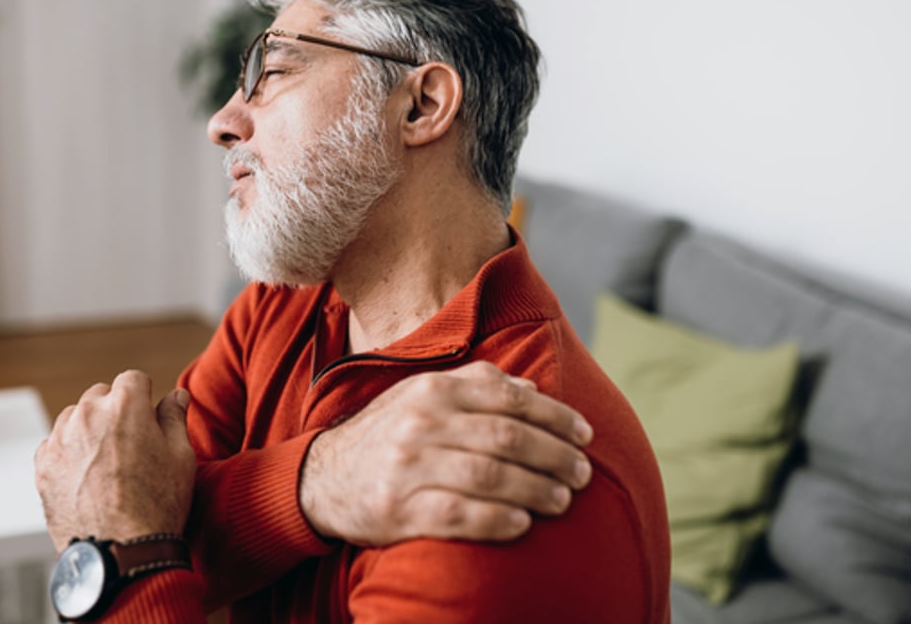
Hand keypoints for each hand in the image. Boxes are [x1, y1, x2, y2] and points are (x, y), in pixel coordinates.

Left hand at [34, 370, 195, 553]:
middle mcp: (87, 414)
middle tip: (130, 446)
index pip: (133, 379)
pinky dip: (69, 454)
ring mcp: (60, 439)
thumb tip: (176, 395)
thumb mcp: (181, 457)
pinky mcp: (42, 465)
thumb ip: (174, 418)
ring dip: (89, 430)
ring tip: (108, 465)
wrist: (120, 553)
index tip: (147, 419)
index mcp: (124, 405)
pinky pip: (55, 445)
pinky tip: (87, 479)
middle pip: (100, 395)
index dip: (144, 398)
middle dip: (114, 411)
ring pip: (75, 418)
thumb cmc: (157, 505)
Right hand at [300, 360, 593, 546]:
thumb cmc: (390, 434)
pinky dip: (497, 520)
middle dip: (555, 456)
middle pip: (507, 438)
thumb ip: (476, 386)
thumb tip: (531, 390)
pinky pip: (460, 515)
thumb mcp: (424, 396)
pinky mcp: (399, 509)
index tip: (585, 435)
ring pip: (490, 476)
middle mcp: (421, 423)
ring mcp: (408, 467)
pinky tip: (523, 524)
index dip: (556, 418)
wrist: (324, 477)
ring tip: (562, 500)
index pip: (510, 399)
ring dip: (536, 490)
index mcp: (433, 390)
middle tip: (583, 473)